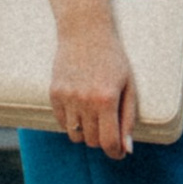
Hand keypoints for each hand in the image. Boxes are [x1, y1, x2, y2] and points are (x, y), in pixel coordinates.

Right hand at [50, 16, 138, 161]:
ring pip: (76, 136)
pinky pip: (62, 123)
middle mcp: (85, 101)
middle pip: (93, 141)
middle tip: (109, 127)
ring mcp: (67, 97)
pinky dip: (72, 122)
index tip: (118, 152)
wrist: (84, 31)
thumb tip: (127, 149)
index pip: (109, 142)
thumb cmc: (112, 58)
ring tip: (94, 117)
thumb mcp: (128, 86)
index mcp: (106, 99)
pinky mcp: (54, 93)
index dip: (115, 152)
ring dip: (87, 133)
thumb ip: (128, 119)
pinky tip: (80, 108)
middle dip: (103, 140)